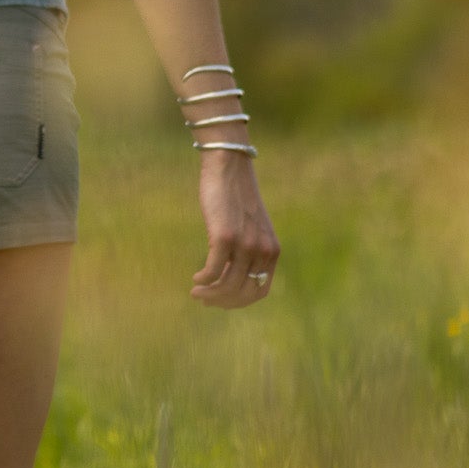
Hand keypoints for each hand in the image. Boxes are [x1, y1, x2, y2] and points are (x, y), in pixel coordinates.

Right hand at [190, 152, 279, 307]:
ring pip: (227, 285)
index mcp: (272, 251)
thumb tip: (229, 273)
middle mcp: (262, 251)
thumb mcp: (250, 226)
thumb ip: (248, 248)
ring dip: (210, 293)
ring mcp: (244, 245)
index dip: (240, 301)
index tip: (222, 301)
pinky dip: (203, 279)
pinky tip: (196, 278)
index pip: (260, 290)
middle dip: (222, 301)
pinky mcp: (224, 236)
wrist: (228, 166)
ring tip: (196, 291)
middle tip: (204, 299)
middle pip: (242, 292)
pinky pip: (214, 270)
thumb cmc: (235, 195)